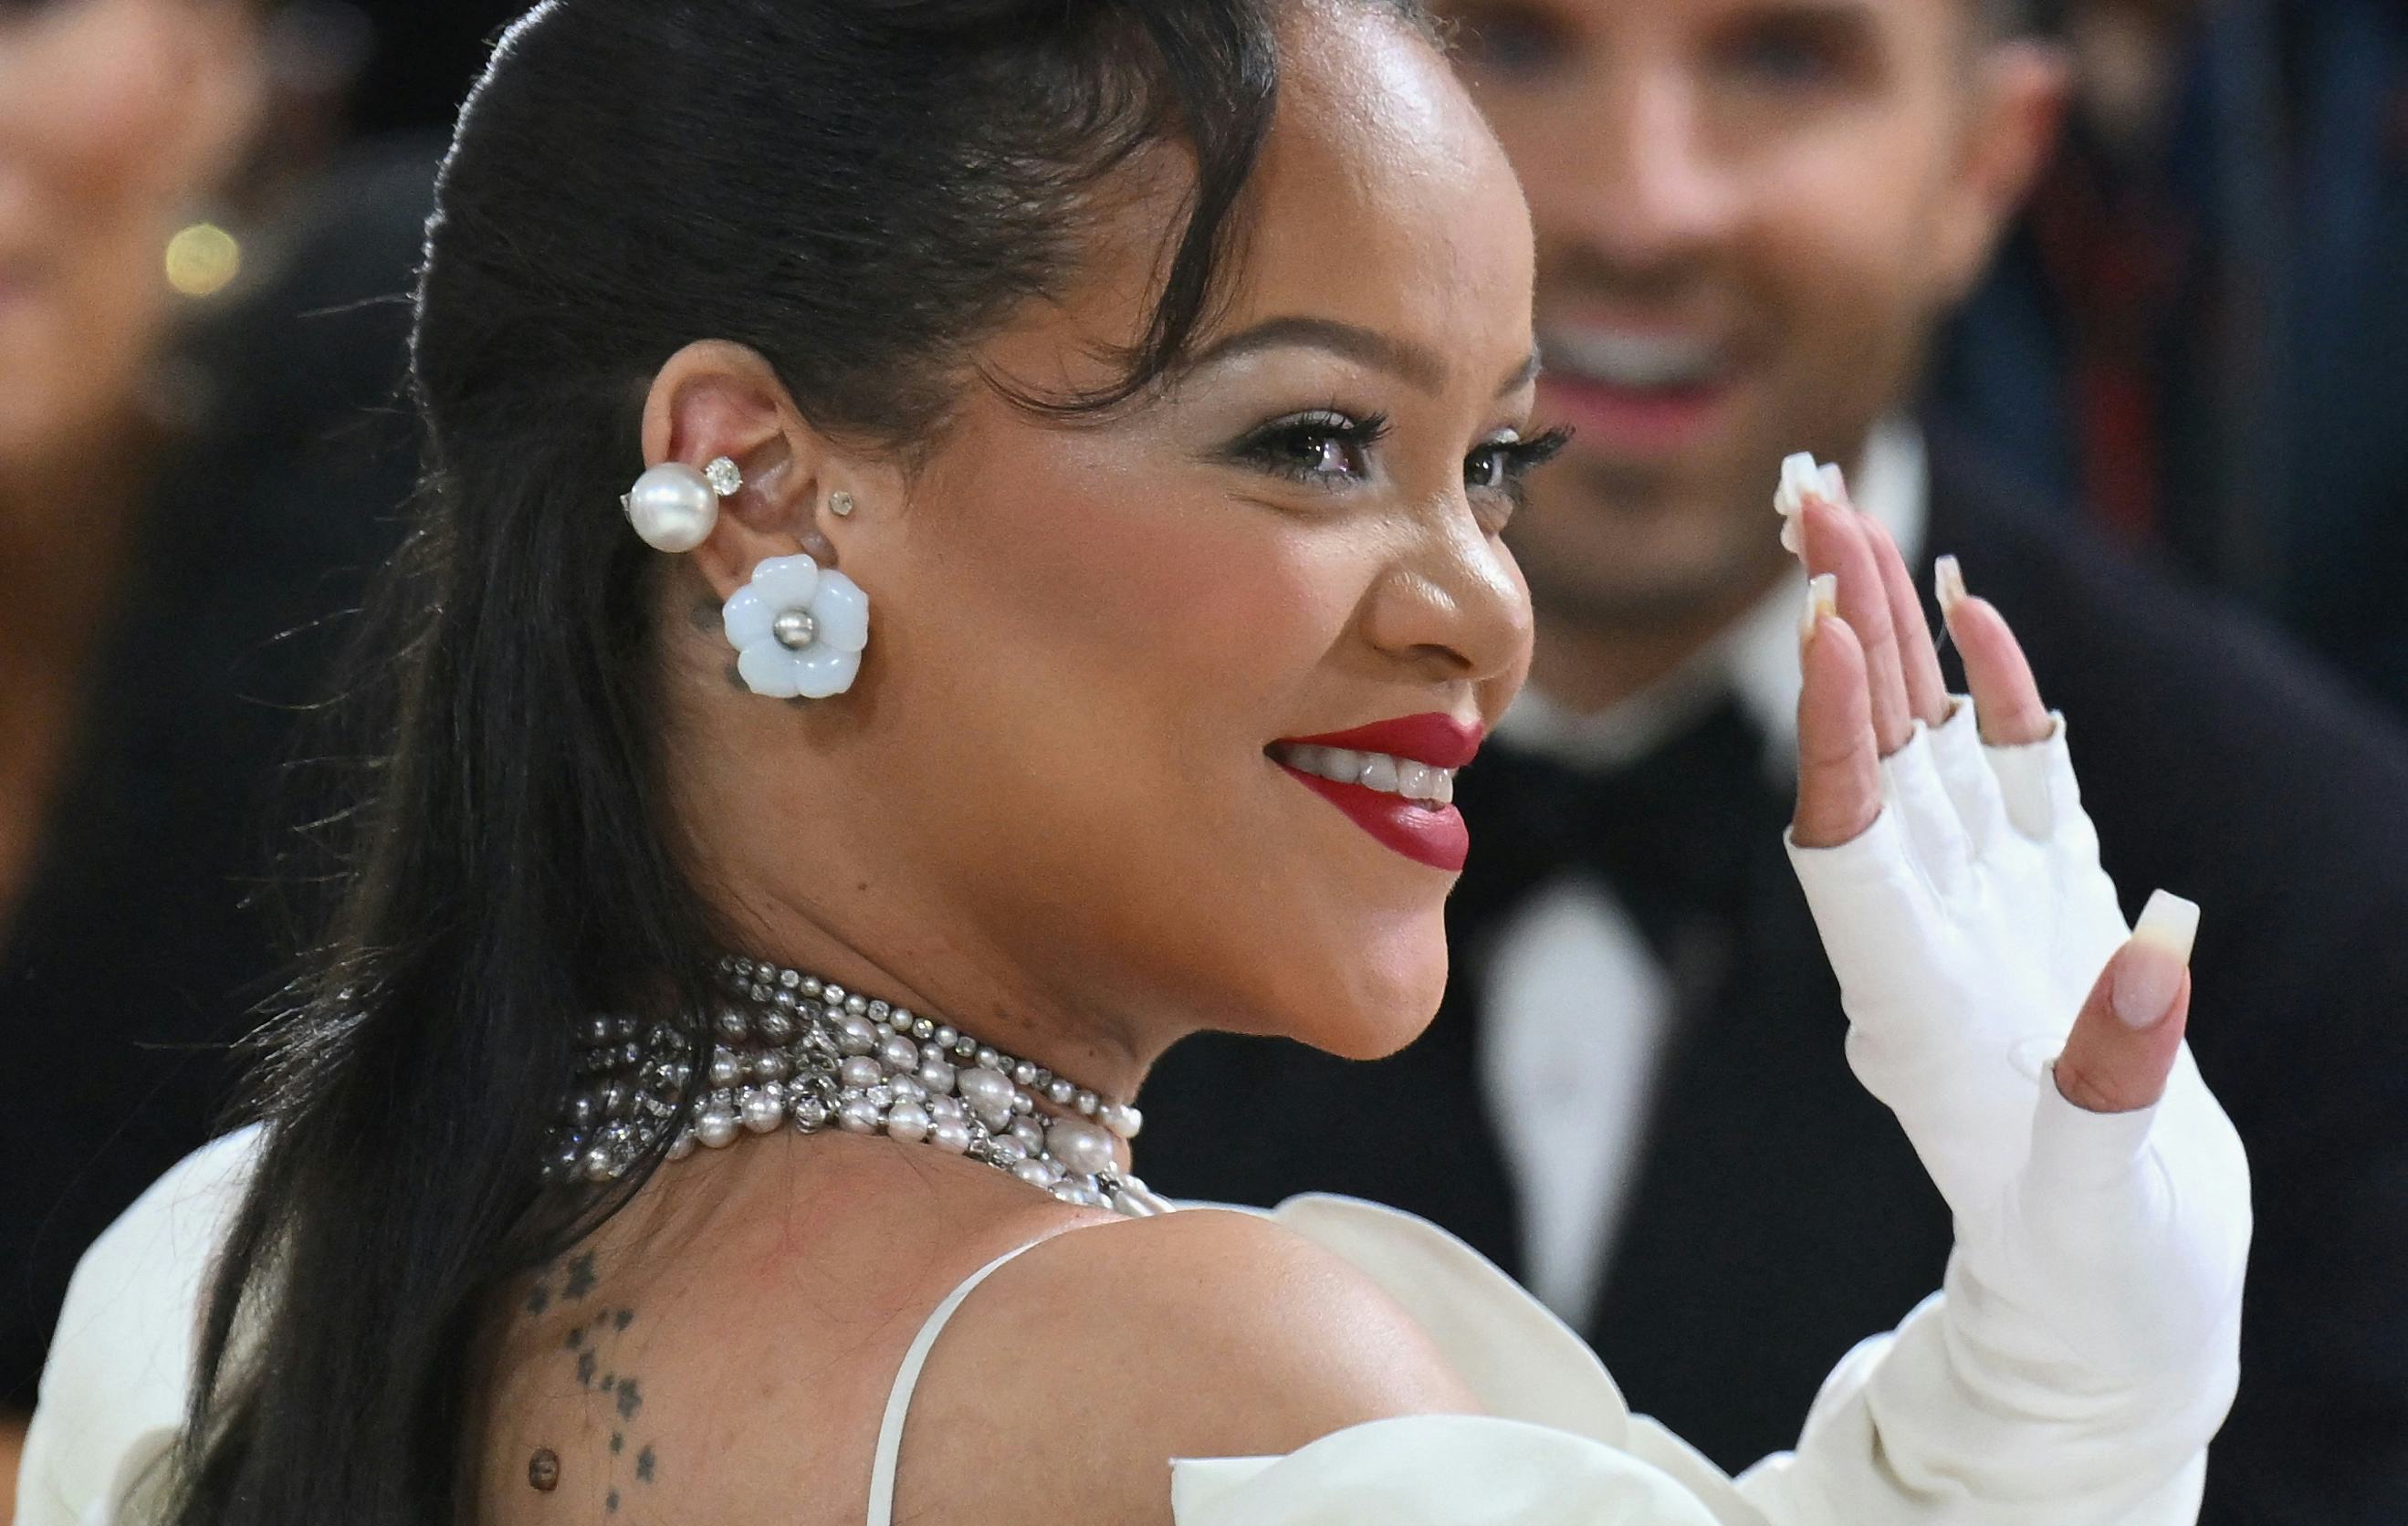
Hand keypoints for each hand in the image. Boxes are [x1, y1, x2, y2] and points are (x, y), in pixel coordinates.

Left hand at [1779, 464, 2247, 1452]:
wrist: (2118, 1317)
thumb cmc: (2100, 1293)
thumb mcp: (2099, 1222)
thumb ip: (2108, 1101)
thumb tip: (2150, 970)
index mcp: (1915, 1017)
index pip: (1847, 849)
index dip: (1835, 740)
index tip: (1824, 629)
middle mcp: (1933, 947)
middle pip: (1868, 764)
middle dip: (1841, 632)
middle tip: (1810, 502)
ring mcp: (1992, 921)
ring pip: (1930, 748)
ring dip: (1896, 636)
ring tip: (1858, 519)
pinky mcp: (2054, 915)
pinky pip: (2016, 782)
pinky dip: (1998, 697)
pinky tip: (1973, 616)